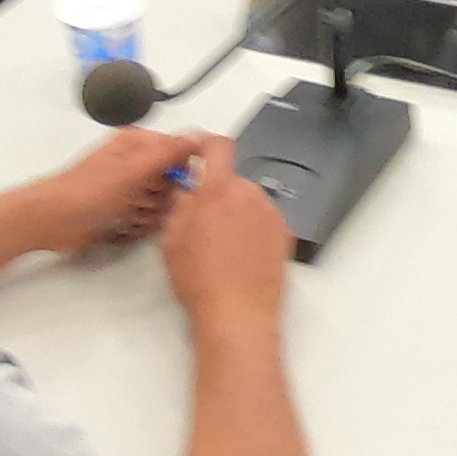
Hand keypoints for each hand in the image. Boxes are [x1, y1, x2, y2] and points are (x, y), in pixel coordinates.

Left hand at [29, 128, 203, 254]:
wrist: (50, 221)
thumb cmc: (84, 192)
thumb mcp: (132, 170)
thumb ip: (168, 152)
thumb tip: (200, 135)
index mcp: (138, 143)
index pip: (180, 151)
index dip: (183, 170)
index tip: (180, 185)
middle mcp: (136, 162)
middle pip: (174, 180)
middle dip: (164, 196)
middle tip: (144, 200)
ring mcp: (130, 187)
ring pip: (163, 203)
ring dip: (151, 213)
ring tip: (129, 213)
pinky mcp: (124, 210)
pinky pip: (149, 219)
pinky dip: (140, 225)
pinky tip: (125, 224)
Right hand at [162, 138, 291, 328]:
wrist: (237, 312)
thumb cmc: (202, 280)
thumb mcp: (172, 240)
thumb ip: (178, 205)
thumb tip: (184, 191)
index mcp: (219, 190)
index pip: (218, 146)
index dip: (205, 143)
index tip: (197, 149)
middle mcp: (250, 195)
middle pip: (232, 180)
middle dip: (217, 194)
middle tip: (201, 222)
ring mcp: (271, 214)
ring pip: (248, 202)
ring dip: (236, 214)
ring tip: (221, 248)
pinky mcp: (284, 234)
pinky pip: (263, 221)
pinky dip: (252, 230)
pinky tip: (240, 256)